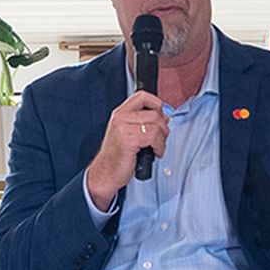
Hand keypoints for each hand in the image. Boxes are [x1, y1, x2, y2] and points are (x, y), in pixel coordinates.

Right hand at [85, 92, 168, 208]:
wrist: (105, 174)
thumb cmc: (118, 157)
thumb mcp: (128, 134)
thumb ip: (142, 122)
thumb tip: (164, 115)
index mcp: (120, 114)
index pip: (142, 96)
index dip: (157, 103)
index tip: (162, 114)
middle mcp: (121, 118)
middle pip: (154, 112)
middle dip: (163, 127)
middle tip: (160, 138)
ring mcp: (123, 128)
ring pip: (156, 124)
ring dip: (162, 139)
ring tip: (156, 147)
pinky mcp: (128, 139)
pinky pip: (154, 137)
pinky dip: (159, 147)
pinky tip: (154, 153)